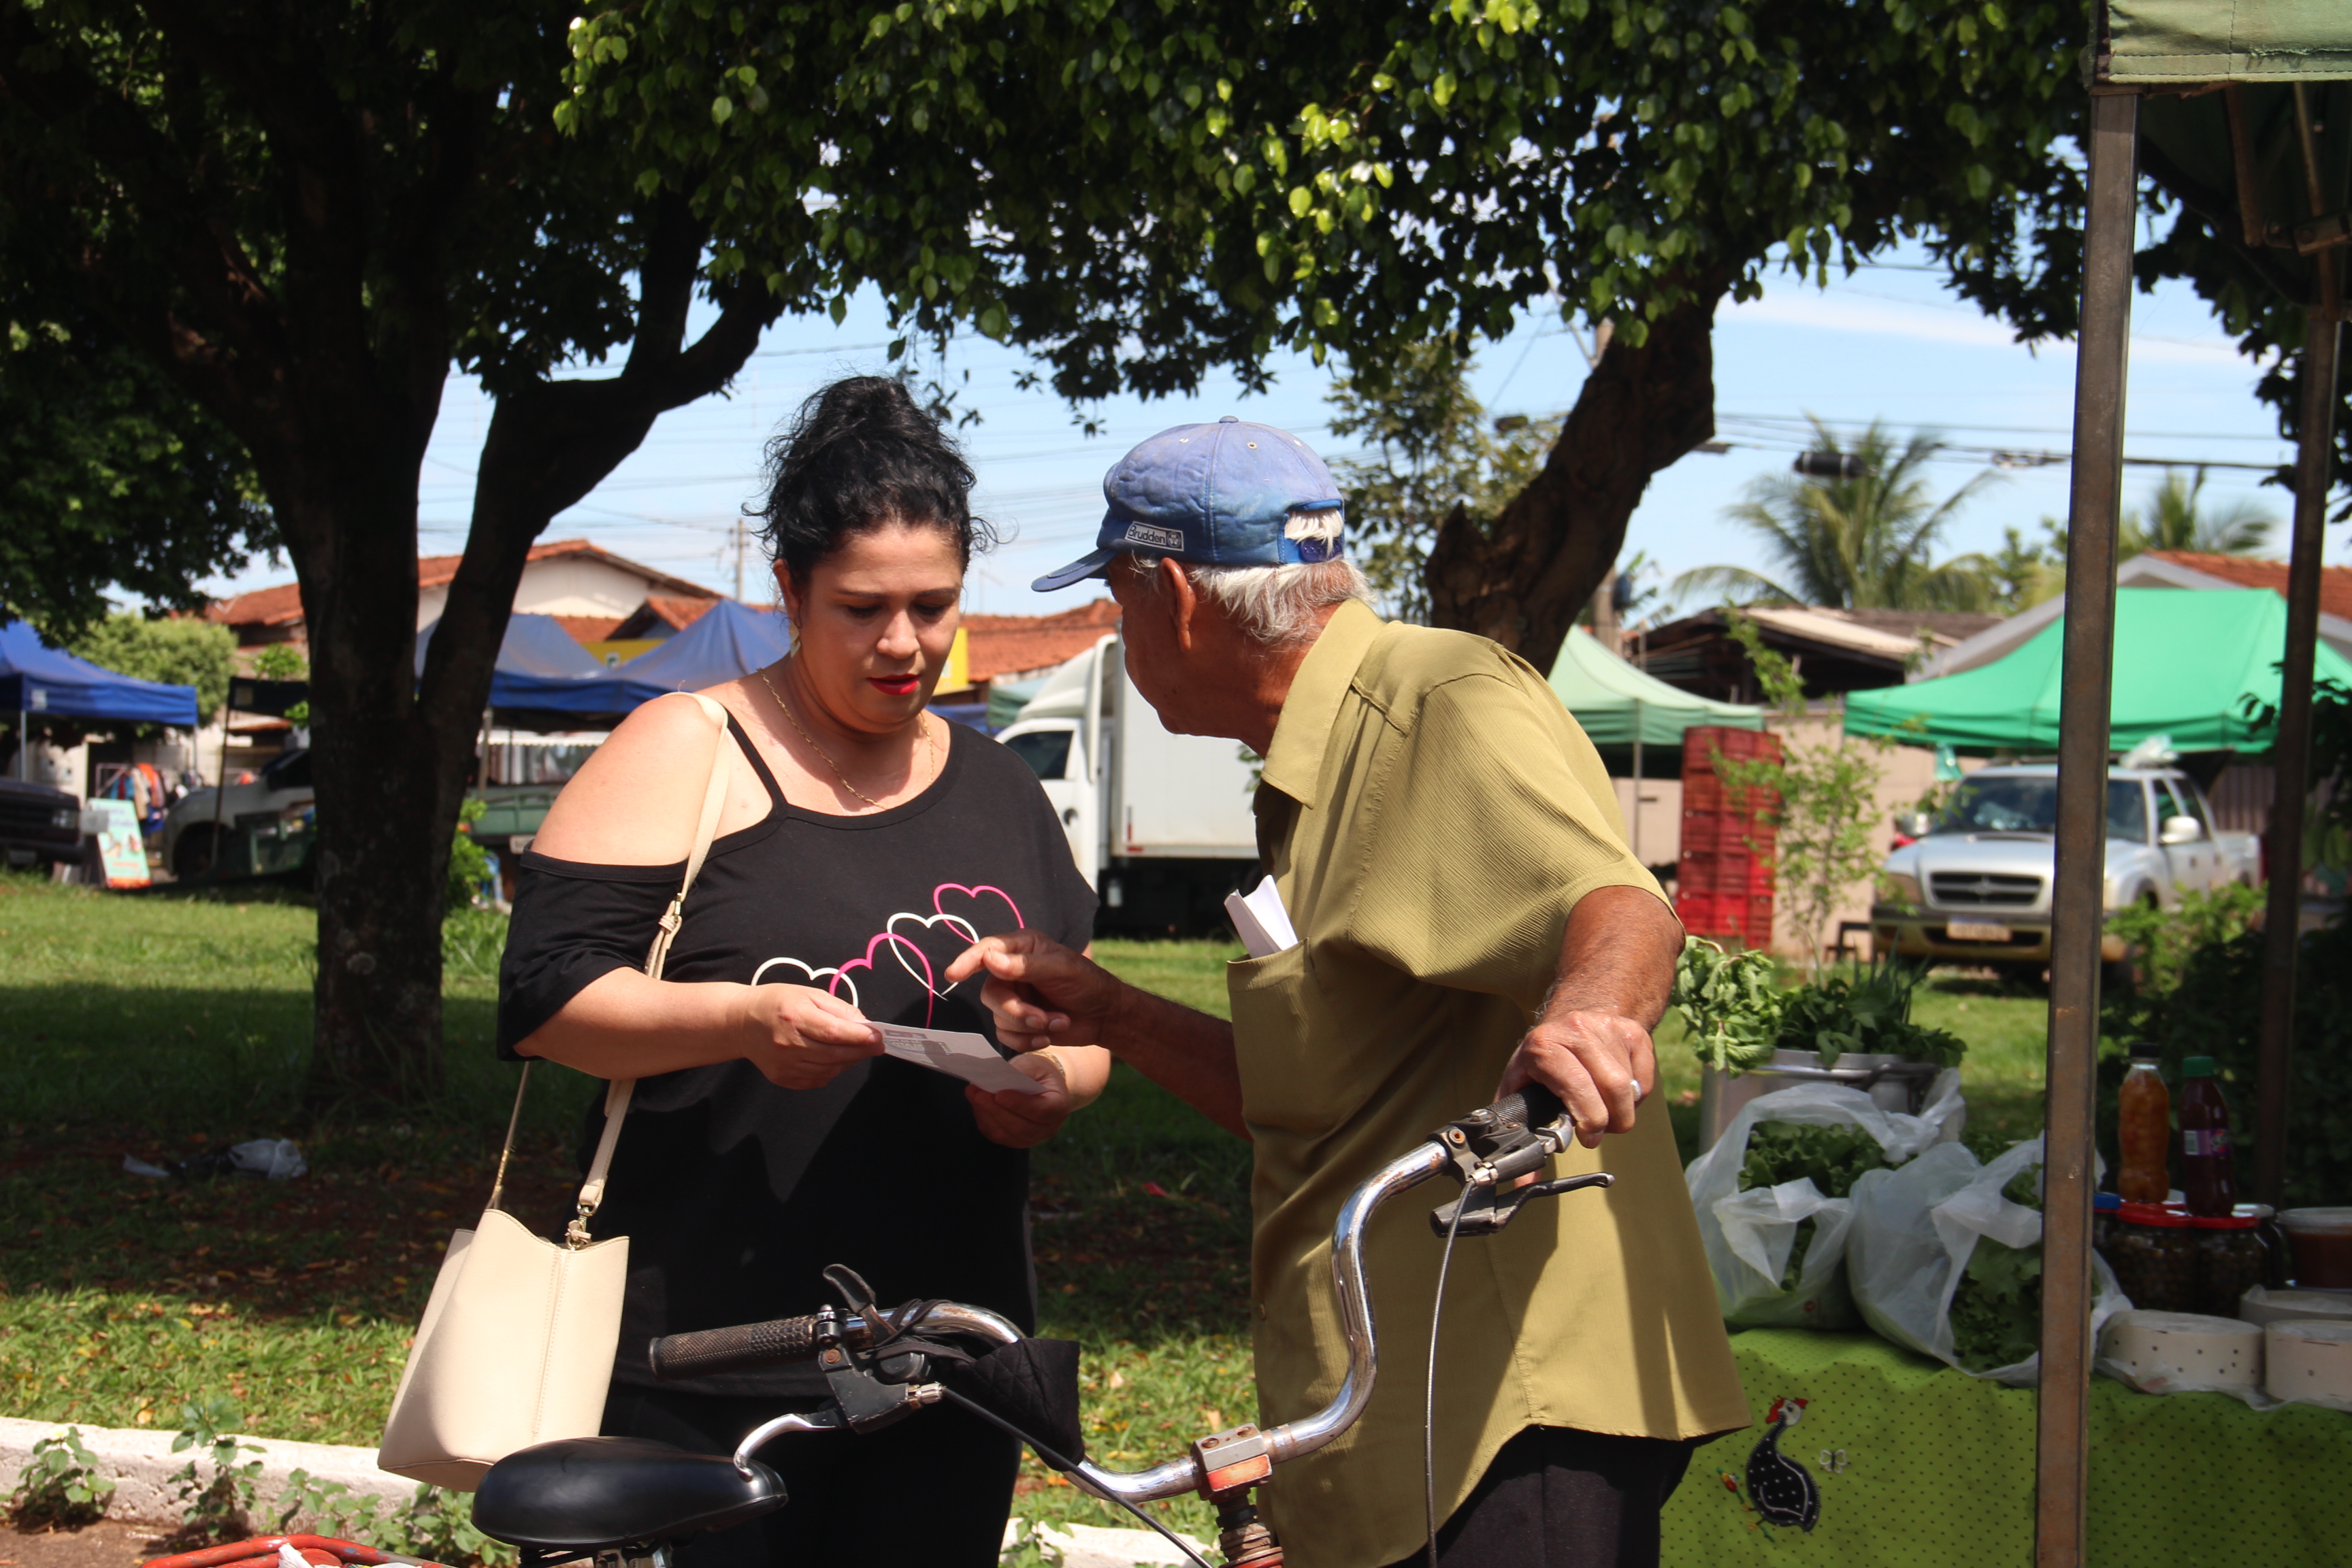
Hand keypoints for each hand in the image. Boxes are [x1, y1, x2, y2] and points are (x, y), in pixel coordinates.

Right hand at [734, 983, 882, 1089]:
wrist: (742, 1023)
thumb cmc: (779, 1002)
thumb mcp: (808, 994)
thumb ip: (838, 1009)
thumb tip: (864, 1025)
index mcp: (794, 1016)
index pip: (834, 1032)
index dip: (859, 1037)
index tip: (878, 1037)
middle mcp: (787, 1044)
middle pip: (834, 1055)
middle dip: (861, 1051)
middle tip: (877, 1046)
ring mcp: (783, 1064)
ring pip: (828, 1070)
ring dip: (847, 1062)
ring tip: (855, 1050)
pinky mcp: (780, 1077)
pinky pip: (815, 1080)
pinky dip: (830, 1072)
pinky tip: (833, 1060)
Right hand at [944, 932, 1125, 1051]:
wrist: (1105, 1016)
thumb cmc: (1088, 983)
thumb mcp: (1061, 969)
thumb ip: (1025, 965)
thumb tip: (990, 959)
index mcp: (1022, 947)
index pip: (987, 951)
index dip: (968, 961)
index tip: (953, 975)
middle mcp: (1011, 971)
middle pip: (990, 993)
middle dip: (1016, 1012)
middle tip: (1042, 1019)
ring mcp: (1013, 998)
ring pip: (997, 1018)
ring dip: (1028, 1027)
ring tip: (1057, 1023)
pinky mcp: (1017, 1023)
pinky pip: (1005, 1036)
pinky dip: (1027, 1041)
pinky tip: (1048, 1038)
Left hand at [965, 1046, 1107, 1147]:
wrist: (1041, 1085)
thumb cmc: (1039, 1073)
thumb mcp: (1035, 1064)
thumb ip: (1021, 1070)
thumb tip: (999, 1076)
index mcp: (1059, 1106)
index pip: (1040, 1111)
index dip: (1018, 1104)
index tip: (999, 1094)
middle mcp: (1049, 1128)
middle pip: (1021, 1127)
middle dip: (996, 1110)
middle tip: (978, 1094)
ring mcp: (1032, 1138)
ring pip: (1006, 1134)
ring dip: (986, 1116)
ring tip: (973, 1096)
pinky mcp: (1016, 1141)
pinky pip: (997, 1136)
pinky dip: (984, 1121)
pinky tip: (977, 1106)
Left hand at [1497, 1009, 1655, 1148]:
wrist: (1569, 1018)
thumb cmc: (1541, 1061)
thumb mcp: (1520, 1089)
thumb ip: (1520, 1134)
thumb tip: (1522, 1182)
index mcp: (1544, 1046)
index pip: (1577, 1086)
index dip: (1589, 1120)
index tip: (1589, 1138)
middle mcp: (1577, 1031)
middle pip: (1613, 1088)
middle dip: (1611, 1122)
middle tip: (1600, 1132)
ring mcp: (1608, 1027)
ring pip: (1631, 1087)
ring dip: (1622, 1111)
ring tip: (1604, 1111)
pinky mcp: (1634, 1033)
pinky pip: (1645, 1080)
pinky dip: (1636, 1097)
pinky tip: (1615, 1092)